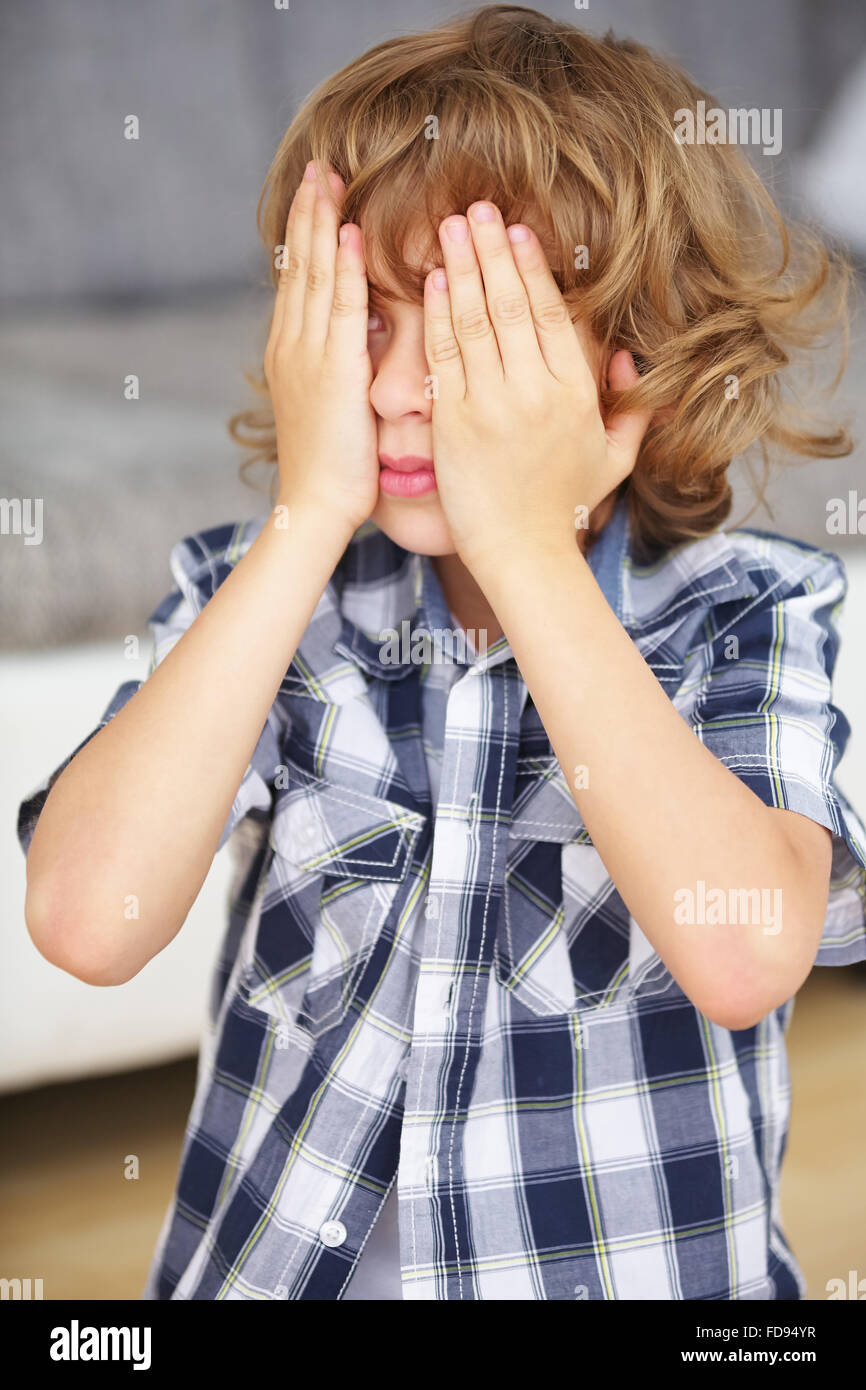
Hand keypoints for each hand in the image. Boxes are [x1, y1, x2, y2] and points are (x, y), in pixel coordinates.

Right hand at [264, 162, 378, 532]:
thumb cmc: (333, 469)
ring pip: (315, 275)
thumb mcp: (335, 407)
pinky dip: (343, 267)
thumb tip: (368, 340)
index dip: (308, 234)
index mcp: (292, 352)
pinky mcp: (331, 372)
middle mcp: (292, 345)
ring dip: (323, 222)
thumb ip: (345, 368)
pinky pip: (340, 308)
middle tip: (319, 166)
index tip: (318, 194)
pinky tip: (349, 232)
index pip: (300, 279)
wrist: (315, 508)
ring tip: (329, 177)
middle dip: (310, 213)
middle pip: (301, 266)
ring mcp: (307, 356)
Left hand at [423, 203, 651, 572]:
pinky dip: (438, 316)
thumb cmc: (566, 508)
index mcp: (575, 393)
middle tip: (478, 207)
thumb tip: (625, 361)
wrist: (523, 554)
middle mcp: (535, 391)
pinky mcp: (456, 422)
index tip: (520, 230)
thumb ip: (633, 409)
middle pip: (512, 304)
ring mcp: (492, 405)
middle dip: (493, 250)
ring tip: (450, 227)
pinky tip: (433, 282)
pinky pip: (445, 356)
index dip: (533, 267)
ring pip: (475, 321)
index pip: (552, 314)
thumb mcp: (615, 458)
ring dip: (462, 268)